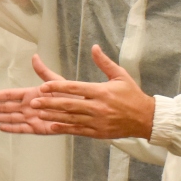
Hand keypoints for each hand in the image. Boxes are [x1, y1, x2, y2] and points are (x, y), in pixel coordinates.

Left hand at [0, 47, 154, 139]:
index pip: (75, 88)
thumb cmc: (132, 95)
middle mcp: (98, 107)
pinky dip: (64, 128)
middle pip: (69, 104)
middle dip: (50, 103)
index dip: (58, 87)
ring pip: (71, 118)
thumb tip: (94, 47)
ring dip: (53, 116)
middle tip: (33, 101)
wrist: (146, 119)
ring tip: (38, 113)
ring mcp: (98, 121)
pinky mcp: (99, 133)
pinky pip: (78, 130)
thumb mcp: (120, 75)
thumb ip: (104, 62)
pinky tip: (52, 126)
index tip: (44, 86)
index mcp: (101, 91)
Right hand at [0, 55, 79, 134]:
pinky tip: (1, 127)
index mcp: (30, 94)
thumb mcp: (56, 81)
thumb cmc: (70, 94)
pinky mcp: (38, 128)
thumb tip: (34, 57)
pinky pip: (22, 129)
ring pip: (10, 118)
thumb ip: (43, 71)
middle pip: (6, 108)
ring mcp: (32, 118)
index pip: (9, 95)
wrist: (82, 109)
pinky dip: (12, 128)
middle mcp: (28, 106)